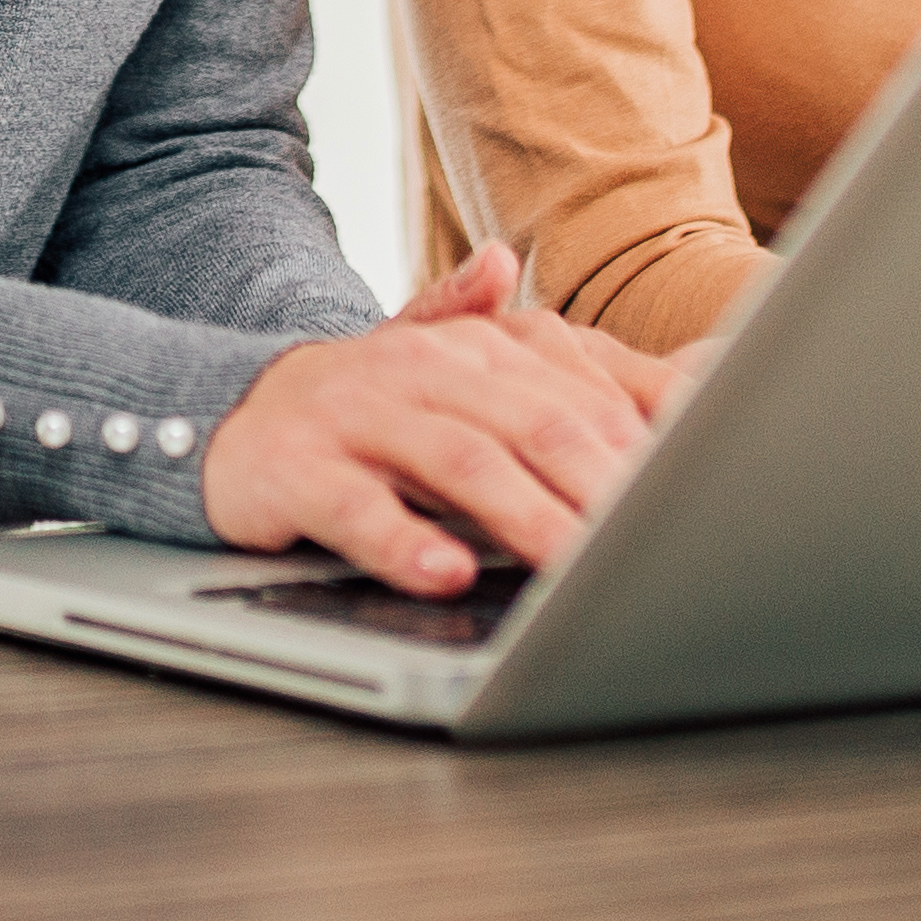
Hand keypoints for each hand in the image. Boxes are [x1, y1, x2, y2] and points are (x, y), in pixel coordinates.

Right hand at [201, 244, 657, 593]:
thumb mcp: (464, 377)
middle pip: (532, 422)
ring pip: (458, 461)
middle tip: (655, 544)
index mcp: (477, 350)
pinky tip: (444, 573)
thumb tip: (689, 347)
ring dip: (524, 517)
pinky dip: (403, 541)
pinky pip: (356, 505)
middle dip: (599, 485)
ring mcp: (357, 414)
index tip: (692, 498)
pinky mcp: (296, 466)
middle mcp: (424, 371)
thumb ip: (565, 365)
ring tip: (574, 566)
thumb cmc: (371, 409)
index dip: (640, 444)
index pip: (577, 392)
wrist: (228, 411)